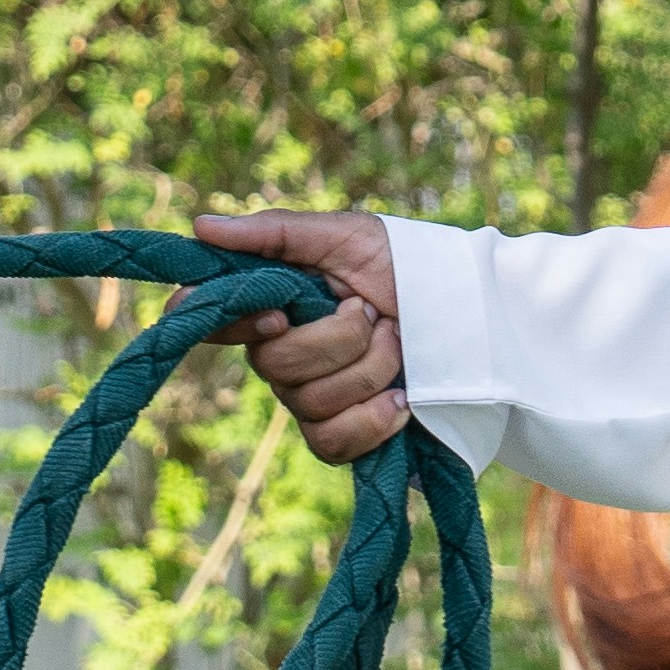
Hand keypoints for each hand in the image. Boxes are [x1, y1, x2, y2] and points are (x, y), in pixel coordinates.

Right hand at [193, 208, 409, 465]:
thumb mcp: (344, 236)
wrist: (469, 314)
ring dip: (369, 369)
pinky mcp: (342, 435)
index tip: (279, 314)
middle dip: (339, 338)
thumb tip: (200, 226)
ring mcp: (310, 398)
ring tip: (398, 343)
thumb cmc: (404, 265)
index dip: (236, 323)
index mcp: (274, 304)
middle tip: (373, 314)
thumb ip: (274, 233)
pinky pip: (331, 443)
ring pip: (310, 403)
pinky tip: (402, 399)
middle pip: (274, 365)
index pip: (215, 322)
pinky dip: (373, 420)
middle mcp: (282, 354)